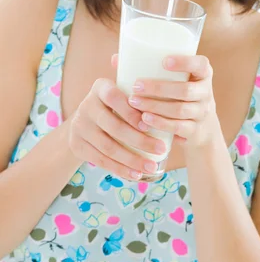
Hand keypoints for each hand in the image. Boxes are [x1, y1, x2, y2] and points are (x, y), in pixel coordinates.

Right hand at [67, 55, 167, 180]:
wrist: (82, 121)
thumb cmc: (115, 104)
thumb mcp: (122, 90)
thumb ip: (143, 89)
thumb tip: (180, 89)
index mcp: (100, 87)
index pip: (115, 98)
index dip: (131, 112)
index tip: (150, 124)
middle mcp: (87, 105)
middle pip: (114, 127)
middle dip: (139, 140)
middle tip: (161, 149)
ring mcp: (79, 127)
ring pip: (108, 147)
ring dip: (132, 159)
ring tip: (151, 166)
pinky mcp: (77, 145)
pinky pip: (100, 160)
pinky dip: (120, 169)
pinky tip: (136, 174)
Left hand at [121, 53, 221, 150]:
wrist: (201, 128)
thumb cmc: (179, 95)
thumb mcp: (175, 80)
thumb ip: (149, 69)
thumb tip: (115, 59)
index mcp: (202, 74)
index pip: (201, 64)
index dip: (185, 62)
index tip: (164, 61)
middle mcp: (205, 92)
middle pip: (186, 90)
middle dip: (159, 88)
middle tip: (136, 86)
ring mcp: (202, 112)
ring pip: (180, 110)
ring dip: (155, 106)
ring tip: (134, 103)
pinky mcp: (195, 130)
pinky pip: (179, 127)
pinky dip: (161, 123)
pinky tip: (145, 120)